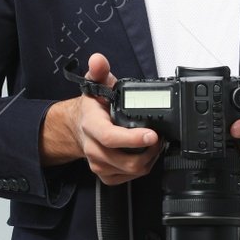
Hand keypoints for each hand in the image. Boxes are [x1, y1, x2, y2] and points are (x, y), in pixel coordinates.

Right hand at [42, 52, 163, 185]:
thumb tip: (98, 60)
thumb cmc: (91, 109)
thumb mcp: (94, 84)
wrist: (78, 128)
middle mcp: (94, 148)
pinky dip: (141, 169)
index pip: (110, 137)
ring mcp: (99, 164)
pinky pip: (128, 178)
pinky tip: (145, 155)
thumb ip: (98, 71)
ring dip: (148, 160)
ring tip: (156, 145)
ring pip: (130, 171)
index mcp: (91, 126)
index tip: (152, 134)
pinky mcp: (105, 175)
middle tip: (161, 139)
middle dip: (149, 152)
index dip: (133, 138)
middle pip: (125, 160)